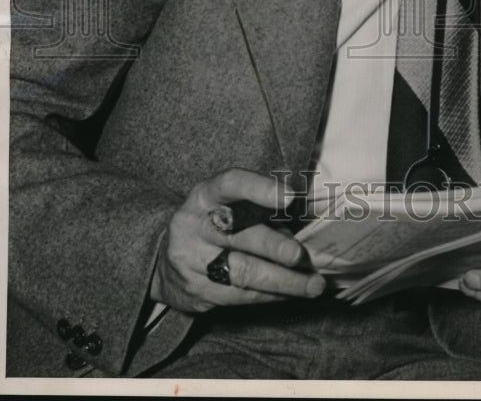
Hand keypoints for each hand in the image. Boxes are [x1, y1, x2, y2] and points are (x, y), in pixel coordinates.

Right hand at [150, 168, 325, 312]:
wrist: (166, 263)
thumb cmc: (215, 225)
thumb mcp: (228, 206)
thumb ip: (260, 209)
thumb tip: (304, 227)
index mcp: (205, 196)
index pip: (231, 184)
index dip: (259, 189)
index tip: (289, 197)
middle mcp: (194, 226)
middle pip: (237, 234)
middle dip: (272, 245)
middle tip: (300, 255)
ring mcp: (193, 262)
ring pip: (242, 272)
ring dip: (284, 280)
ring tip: (314, 284)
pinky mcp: (198, 292)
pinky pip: (241, 296)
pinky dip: (272, 294)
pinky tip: (293, 293)